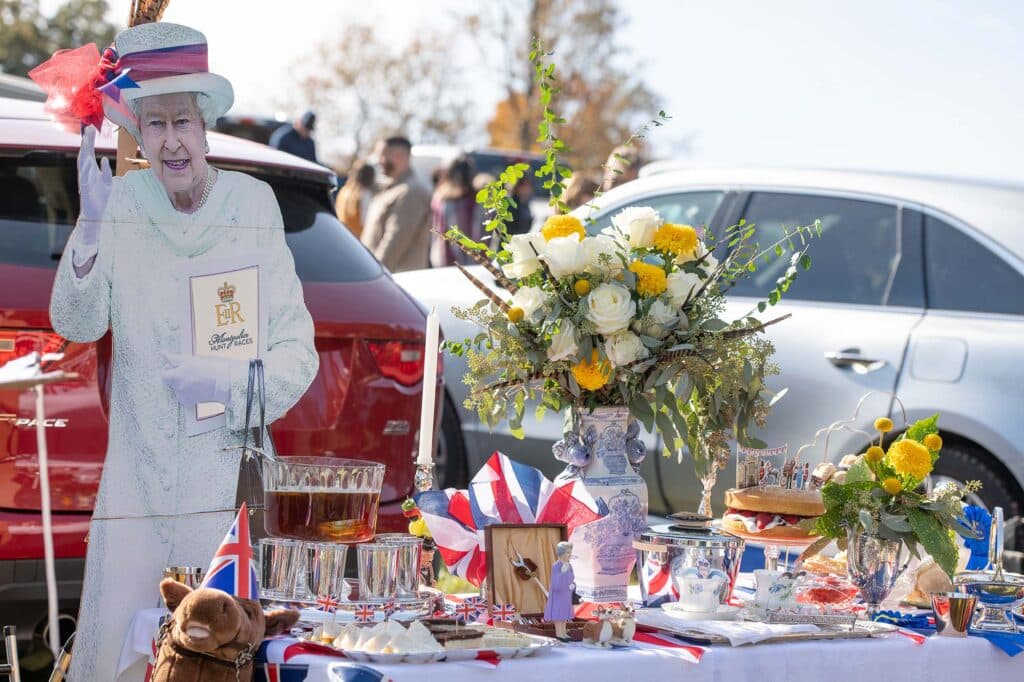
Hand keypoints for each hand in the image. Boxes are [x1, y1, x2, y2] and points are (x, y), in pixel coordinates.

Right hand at [77, 126, 111, 245]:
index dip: (89, 140)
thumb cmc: (100, 198)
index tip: (91, 128)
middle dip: (87, 141)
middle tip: (89, 128)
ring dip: (85, 151)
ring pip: (83, 162)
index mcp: (91, 170)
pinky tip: (89, 160)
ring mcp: (85, 179)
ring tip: (87, 140)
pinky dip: (86, 168)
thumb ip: (105, 170)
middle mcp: (86, 173)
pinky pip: (85, 176)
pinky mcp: (86, 188)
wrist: (95, 214)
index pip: (89, 152)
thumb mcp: (107, 182)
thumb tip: (104, 159)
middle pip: (85, 153)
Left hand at [161, 352, 232, 406]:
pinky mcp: (187, 402)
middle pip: (170, 381)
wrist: (223, 384)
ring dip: (181, 383)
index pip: (163, 374)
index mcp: (176, 376)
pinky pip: (181, 395)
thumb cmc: (209, 369)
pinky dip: (186, 391)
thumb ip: (174, 358)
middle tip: (189, 371)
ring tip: (195, 379)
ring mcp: (182, 396)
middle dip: (176, 376)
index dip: (169, 369)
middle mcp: (176, 388)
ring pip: (176, 388)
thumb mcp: (191, 360)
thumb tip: (163, 354)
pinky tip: (196, 387)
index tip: (176, 367)